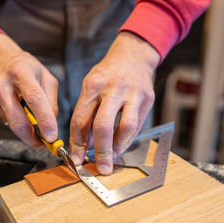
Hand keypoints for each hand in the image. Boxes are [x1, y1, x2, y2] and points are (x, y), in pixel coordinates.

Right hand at [0, 33, 58, 148]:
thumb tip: (51, 125)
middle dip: (33, 138)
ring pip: (12, 125)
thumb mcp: (46, 77)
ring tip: (37, 130)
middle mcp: (3, 84)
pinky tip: (20, 112)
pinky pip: (6, 121)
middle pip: (18, 120)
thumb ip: (51, 101)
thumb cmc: (26, 68)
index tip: (52, 137)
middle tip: (45, 145)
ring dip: (27, 133)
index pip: (34, 99)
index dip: (44, 120)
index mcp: (21, 72)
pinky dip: (17, 123)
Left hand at [70, 32, 159, 174]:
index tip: (77, 158)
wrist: (134, 55)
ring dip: (118, 148)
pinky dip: (128, 140)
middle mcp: (112, 89)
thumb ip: (87, 113)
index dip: (77, 143)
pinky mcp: (147, 99)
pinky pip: (137, 126)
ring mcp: (132, 94)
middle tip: (99, 167)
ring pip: (125, 128)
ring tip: (112, 159)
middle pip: (102, 126)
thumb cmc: (108, 74)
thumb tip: (86, 144)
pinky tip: (121, 146)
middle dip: (100, 151)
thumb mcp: (91, 86)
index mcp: (93, 86)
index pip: (81, 120)